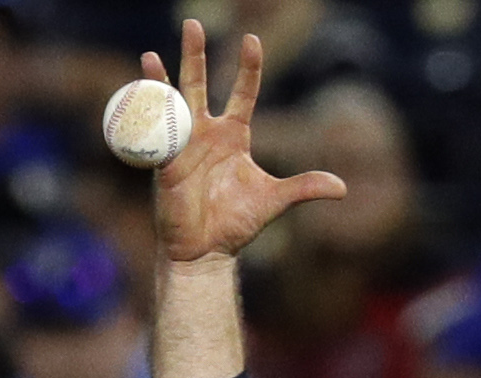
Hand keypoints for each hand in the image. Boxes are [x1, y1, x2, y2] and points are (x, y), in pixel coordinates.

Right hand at [149, 21, 343, 266]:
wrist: (206, 251)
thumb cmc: (235, 223)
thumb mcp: (274, 200)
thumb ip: (305, 187)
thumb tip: (342, 187)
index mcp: (232, 135)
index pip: (242, 93)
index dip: (248, 68)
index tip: (253, 40)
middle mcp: (204, 132)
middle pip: (198, 83)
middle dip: (195, 54)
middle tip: (192, 23)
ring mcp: (182, 145)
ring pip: (170, 103)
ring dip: (159, 79)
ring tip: (150, 56)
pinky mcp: (164, 164)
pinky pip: (153, 135)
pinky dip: (146, 118)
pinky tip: (138, 99)